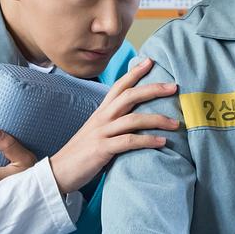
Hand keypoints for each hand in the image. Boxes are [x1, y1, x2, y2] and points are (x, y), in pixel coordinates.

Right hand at [49, 57, 178, 194]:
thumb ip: (114, 122)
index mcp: (101, 112)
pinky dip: (148, 141)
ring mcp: (101, 133)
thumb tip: (136, 118)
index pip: (119, 86)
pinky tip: (162, 142)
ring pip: (133, 119)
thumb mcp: (98, 131)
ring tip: (175, 123)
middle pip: (129, 96)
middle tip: (174, 87)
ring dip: (157, 120)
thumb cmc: (83, 152)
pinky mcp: (102, 150)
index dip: (134, 72)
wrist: (59, 172)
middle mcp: (102, 118)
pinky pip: (129, 142)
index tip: (151, 61)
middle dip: (153, 89)